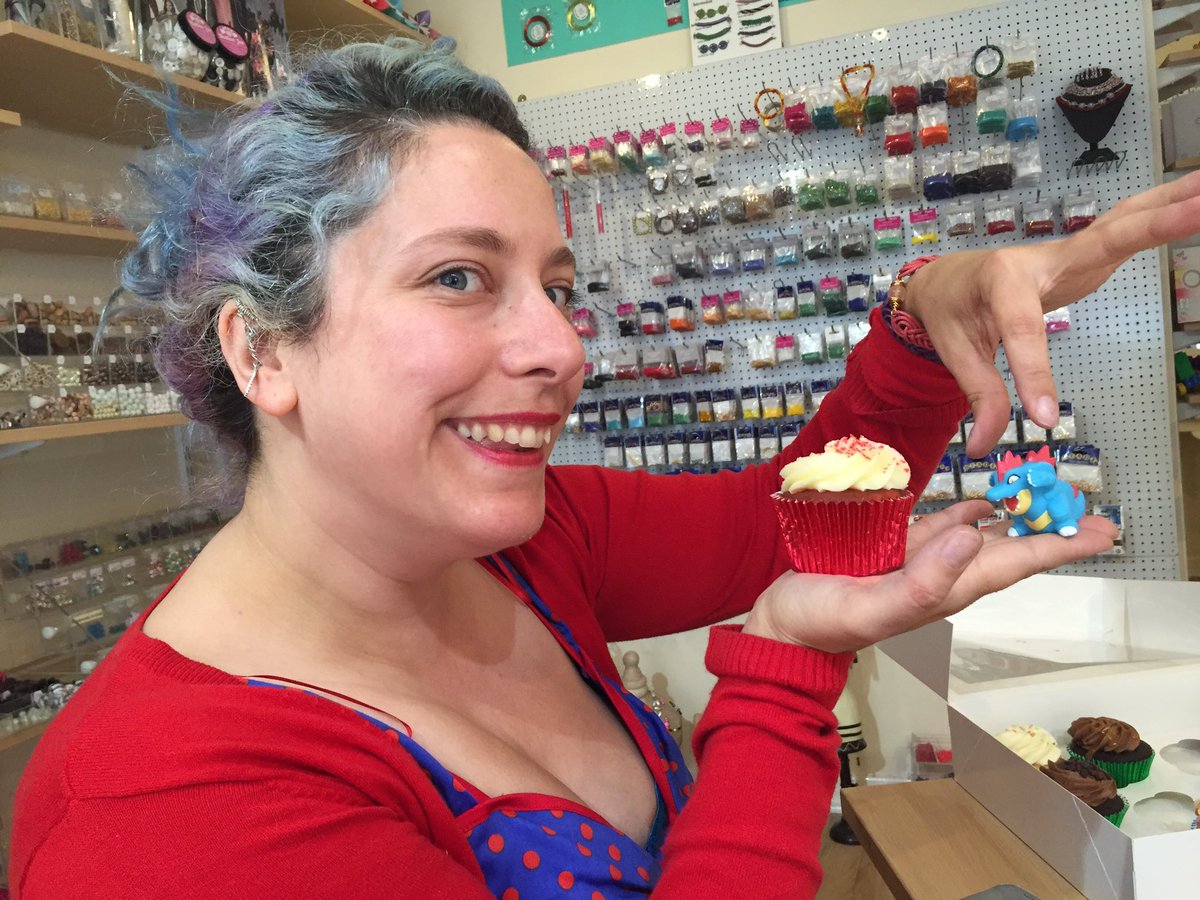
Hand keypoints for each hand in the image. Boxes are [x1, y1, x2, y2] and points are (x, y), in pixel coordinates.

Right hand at [743, 500, 1116, 652]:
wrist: (781, 628)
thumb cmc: (822, 625)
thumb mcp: (872, 608)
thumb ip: (922, 581)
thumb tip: (971, 537)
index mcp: (944, 589)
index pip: (1015, 563)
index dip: (1058, 546)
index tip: (1100, 531)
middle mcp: (940, 573)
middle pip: (1008, 547)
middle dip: (1048, 528)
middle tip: (1087, 507)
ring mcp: (918, 559)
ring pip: (979, 533)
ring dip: (1015, 516)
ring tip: (1046, 497)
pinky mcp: (892, 547)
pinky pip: (941, 524)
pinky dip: (966, 510)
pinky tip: (981, 501)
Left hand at [904, 171, 1199, 455]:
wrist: (947, 278)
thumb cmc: (951, 311)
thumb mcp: (954, 354)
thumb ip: (979, 398)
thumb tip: (982, 448)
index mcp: (999, 282)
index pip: (1021, 331)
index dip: (1033, 373)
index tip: (1043, 417)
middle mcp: (1042, 258)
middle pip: (1103, 241)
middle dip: (1152, 228)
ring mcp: (1070, 252)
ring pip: (1126, 223)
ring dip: (1174, 204)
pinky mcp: (1088, 257)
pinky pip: (1130, 230)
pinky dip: (1167, 212)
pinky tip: (1198, 195)